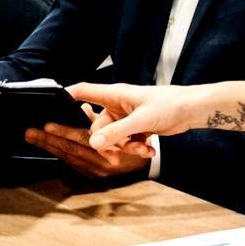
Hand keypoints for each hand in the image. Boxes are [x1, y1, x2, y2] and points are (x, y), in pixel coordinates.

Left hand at [25, 120, 153, 179]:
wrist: (155, 166)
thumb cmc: (141, 142)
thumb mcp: (128, 129)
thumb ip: (104, 122)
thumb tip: (82, 108)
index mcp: (108, 153)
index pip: (79, 141)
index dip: (62, 132)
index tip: (45, 125)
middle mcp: (100, 167)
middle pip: (69, 152)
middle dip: (48, 141)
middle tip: (30, 133)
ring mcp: (96, 174)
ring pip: (69, 159)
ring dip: (51, 147)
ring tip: (34, 138)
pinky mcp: (94, 179)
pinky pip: (74, 165)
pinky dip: (61, 155)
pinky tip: (50, 147)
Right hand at [70, 82, 204, 154]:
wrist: (192, 111)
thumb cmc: (169, 105)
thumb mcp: (141, 121)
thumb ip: (116, 133)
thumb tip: (93, 144)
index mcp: (114, 94)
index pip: (83, 91)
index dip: (67, 97)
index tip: (52, 109)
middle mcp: (117, 105)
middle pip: (97, 127)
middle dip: (109, 143)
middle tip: (117, 155)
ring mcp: (126, 117)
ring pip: (113, 138)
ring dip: (126, 147)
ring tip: (144, 149)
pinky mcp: (136, 128)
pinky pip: (126, 141)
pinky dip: (136, 148)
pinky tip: (149, 149)